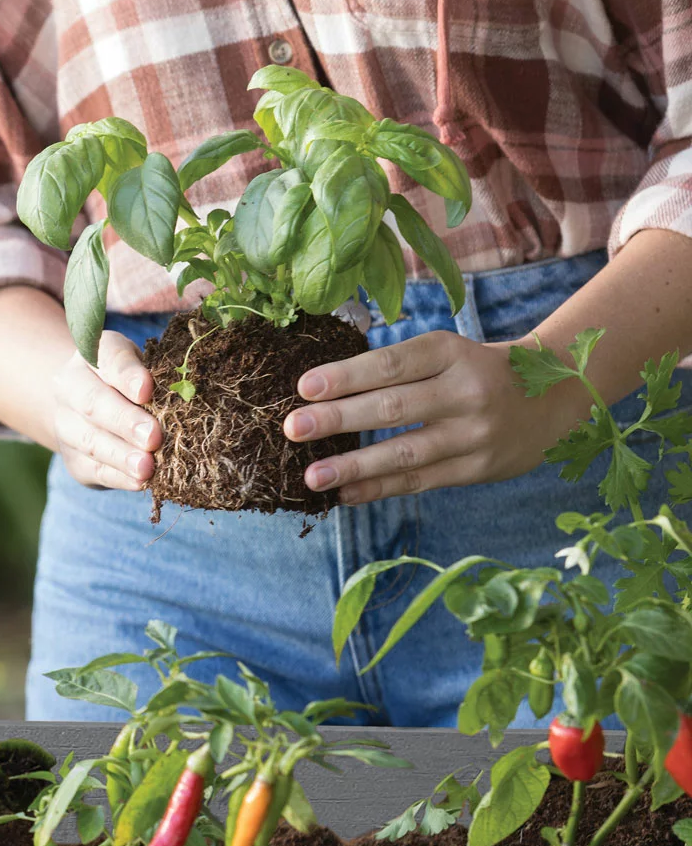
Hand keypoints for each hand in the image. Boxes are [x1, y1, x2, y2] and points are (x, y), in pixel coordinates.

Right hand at [52, 330, 161, 490]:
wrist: (89, 409)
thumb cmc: (133, 383)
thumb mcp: (145, 367)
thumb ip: (159, 377)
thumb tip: (186, 398)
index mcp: (93, 355)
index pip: (110, 359)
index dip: (128, 375)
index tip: (147, 390)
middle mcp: (71, 386)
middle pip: (94, 403)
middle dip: (125, 422)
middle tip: (153, 437)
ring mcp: (67, 424)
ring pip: (91, 441)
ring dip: (121, 456)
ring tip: (146, 468)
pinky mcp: (74, 460)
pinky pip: (94, 469)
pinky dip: (118, 477)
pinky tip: (138, 481)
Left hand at [283, 331, 586, 504]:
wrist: (552, 400)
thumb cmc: (476, 371)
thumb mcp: (449, 353)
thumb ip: (399, 368)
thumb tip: (324, 391)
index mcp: (452, 352)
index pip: (392, 364)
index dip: (347, 376)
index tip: (304, 387)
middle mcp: (466, 391)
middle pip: (393, 407)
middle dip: (338, 419)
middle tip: (293, 428)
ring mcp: (474, 434)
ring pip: (404, 452)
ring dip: (353, 466)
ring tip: (312, 476)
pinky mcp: (476, 468)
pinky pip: (418, 481)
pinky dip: (377, 488)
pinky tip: (343, 494)